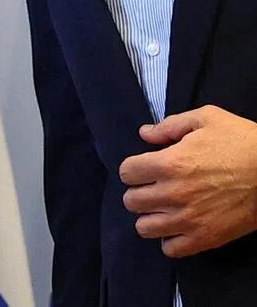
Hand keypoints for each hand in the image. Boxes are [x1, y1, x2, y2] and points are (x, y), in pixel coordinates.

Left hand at [119, 105, 256, 257]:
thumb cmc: (241, 141)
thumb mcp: (205, 119)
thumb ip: (170, 125)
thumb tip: (145, 134)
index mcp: (169, 163)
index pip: (127, 172)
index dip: (133, 169)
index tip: (143, 168)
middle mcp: (174, 193)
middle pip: (131, 201)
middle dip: (138, 192)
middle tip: (152, 188)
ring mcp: (190, 219)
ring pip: (145, 228)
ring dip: (150, 217)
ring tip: (162, 209)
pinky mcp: (207, 239)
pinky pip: (172, 250)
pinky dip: (170, 240)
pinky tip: (178, 227)